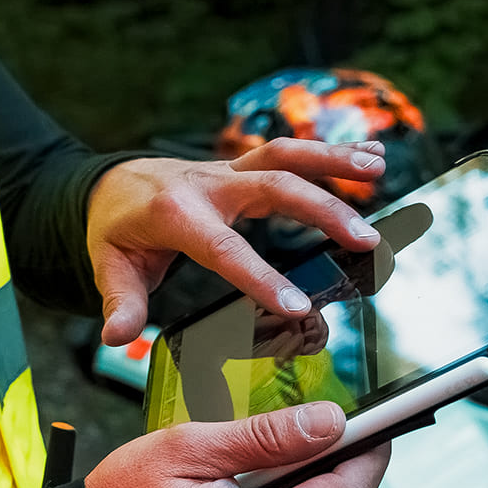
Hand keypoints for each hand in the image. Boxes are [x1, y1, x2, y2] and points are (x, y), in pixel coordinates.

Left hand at [88, 138, 386, 345]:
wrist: (111, 184)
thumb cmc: (116, 229)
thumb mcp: (110, 266)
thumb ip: (121, 301)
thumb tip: (116, 338)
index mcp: (174, 214)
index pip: (222, 246)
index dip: (260, 275)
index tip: (299, 306)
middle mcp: (207, 184)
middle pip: (270, 186)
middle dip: (320, 210)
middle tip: (366, 240)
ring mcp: (227, 170)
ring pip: (283, 155)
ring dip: (332, 159)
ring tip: (378, 169)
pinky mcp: (242, 167)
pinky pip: (290, 152)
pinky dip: (331, 149)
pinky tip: (374, 152)